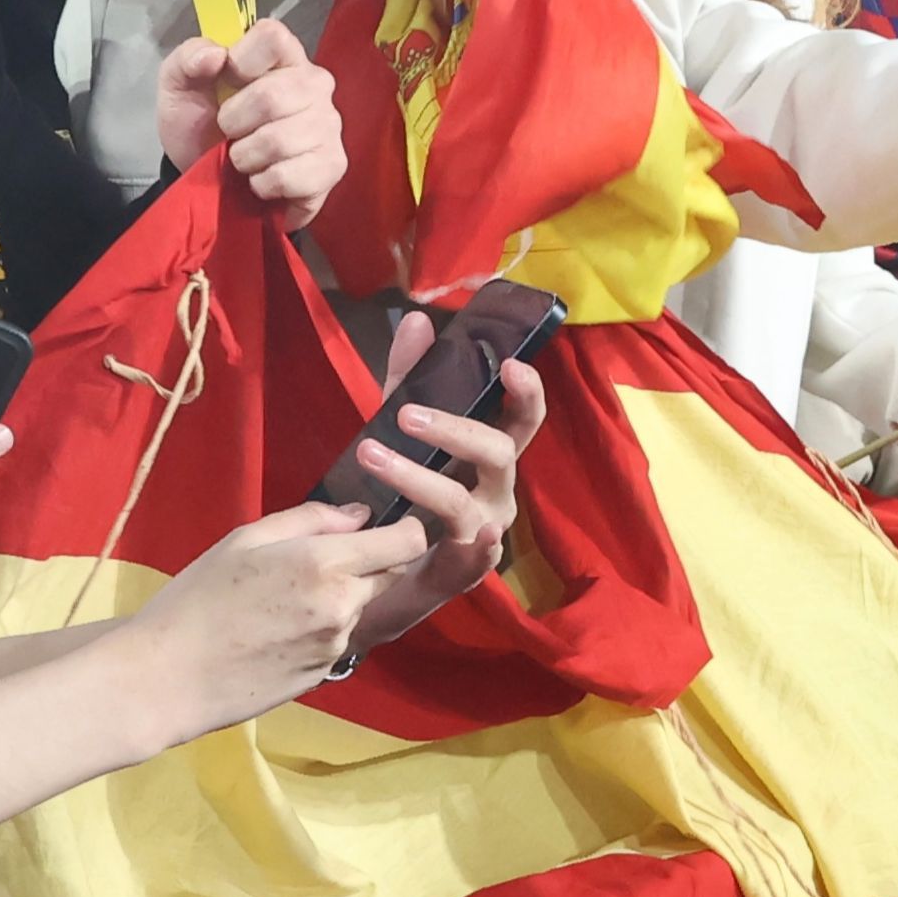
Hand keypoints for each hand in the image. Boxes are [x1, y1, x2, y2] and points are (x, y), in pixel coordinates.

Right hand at [102, 501, 427, 745]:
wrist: (164, 680)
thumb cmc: (196, 600)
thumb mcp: (245, 540)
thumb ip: (311, 520)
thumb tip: (359, 516)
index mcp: (326, 565)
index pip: (408, 541)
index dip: (406, 528)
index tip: (388, 522)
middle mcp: (343, 607)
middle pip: (390, 575)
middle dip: (371, 562)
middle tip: (321, 559)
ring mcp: (336, 646)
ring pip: (360, 607)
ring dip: (340, 597)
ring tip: (282, 599)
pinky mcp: (324, 675)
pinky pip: (337, 638)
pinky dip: (320, 628)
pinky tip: (276, 631)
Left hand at [154, 20, 343, 229]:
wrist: (207, 178)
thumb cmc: (201, 125)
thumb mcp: (179, 87)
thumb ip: (187, 60)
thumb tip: (214, 55)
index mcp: (282, 56)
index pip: (273, 37)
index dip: (242, 61)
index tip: (227, 81)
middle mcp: (314, 84)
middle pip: (272, 96)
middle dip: (234, 122)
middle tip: (229, 131)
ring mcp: (329, 125)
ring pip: (279, 141)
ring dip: (245, 157)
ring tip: (245, 156)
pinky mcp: (333, 165)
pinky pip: (291, 176)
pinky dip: (263, 184)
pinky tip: (263, 177)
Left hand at [335, 309, 545, 655]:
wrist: (376, 576)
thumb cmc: (399, 495)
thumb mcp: (400, 430)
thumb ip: (408, 379)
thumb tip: (417, 320)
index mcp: (489, 457)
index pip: (522, 419)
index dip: (526, 392)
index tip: (509, 363)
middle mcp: (497, 492)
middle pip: (499, 453)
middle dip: (455, 430)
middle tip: (404, 413)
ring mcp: (485, 532)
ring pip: (466, 501)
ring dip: (421, 477)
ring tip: (371, 456)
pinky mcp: (463, 571)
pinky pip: (477, 557)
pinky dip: (482, 545)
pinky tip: (477, 533)